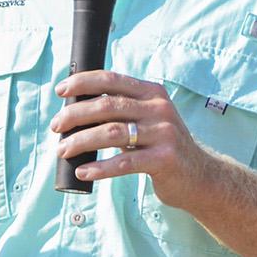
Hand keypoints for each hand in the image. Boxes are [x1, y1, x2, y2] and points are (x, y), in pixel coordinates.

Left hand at [51, 68, 214, 214]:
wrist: (200, 176)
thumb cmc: (164, 148)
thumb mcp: (149, 120)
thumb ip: (123, 111)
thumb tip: (77, 110)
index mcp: (152, 93)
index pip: (112, 80)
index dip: (82, 83)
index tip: (60, 91)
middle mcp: (158, 109)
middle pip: (107, 106)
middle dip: (75, 115)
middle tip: (56, 128)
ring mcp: (163, 133)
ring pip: (111, 133)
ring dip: (81, 141)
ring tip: (63, 151)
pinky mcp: (164, 159)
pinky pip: (124, 162)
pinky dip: (100, 167)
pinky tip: (84, 171)